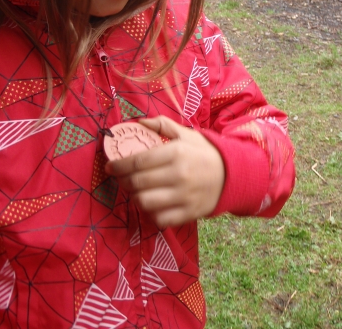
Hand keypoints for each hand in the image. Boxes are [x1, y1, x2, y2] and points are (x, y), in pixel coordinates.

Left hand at [105, 116, 224, 226]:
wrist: (231, 175)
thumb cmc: (204, 153)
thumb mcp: (186, 134)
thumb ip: (162, 125)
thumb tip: (138, 122)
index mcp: (176, 153)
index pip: (138, 162)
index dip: (118, 165)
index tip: (110, 166)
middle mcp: (178, 175)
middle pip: (137, 183)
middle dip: (123, 181)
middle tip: (121, 178)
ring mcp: (183, 197)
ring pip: (144, 202)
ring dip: (134, 197)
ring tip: (136, 190)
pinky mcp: (187, 214)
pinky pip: (158, 218)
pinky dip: (150, 213)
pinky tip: (151, 203)